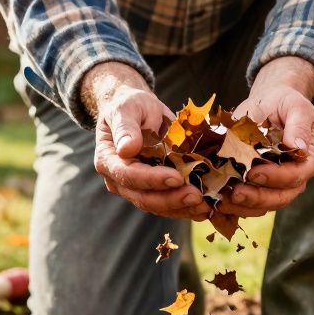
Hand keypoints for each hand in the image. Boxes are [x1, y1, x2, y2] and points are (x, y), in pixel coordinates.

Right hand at [82, 62, 207, 219]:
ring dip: (182, 208)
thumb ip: (125, 128)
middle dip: (171, 199)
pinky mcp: (154, 190)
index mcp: (109, 160)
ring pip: (158, 206)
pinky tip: (204, 207)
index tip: (176, 177)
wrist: (140, 111)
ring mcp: (137, 188)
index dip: (152, 179)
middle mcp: (120, 180)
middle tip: (196, 196)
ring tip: (204, 205)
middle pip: (144, 198)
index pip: (128, 175)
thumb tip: (127, 149)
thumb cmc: (131, 106)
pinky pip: (169, 205)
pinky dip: (186, 208)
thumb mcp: (127, 108)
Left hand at [223, 57, 313, 217]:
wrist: (269, 105)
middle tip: (235, 192)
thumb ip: (298, 125)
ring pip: (263, 205)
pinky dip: (233, 205)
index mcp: (307, 161)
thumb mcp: (295, 106)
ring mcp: (276, 187)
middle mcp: (295, 179)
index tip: (254, 172)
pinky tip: (216, 200)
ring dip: (242, 206)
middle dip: (256, 198)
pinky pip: (248, 204)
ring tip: (221, 199)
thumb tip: (298, 146)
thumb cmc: (284, 104)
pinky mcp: (258, 189)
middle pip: (280, 197)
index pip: (295, 176)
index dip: (275, 177)